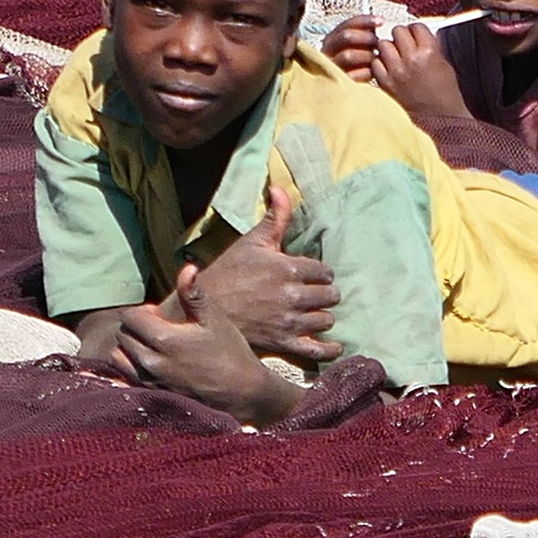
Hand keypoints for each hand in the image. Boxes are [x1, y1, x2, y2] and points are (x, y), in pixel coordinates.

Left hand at [112, 297, 299, 420]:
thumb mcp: (215, 320)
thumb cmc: (230, 352)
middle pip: (122, 336)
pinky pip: (123, 378)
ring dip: (128, 347)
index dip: (144, 311)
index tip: (161, 315)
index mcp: (165, 339)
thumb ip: (194, 295)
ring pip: (117, 357)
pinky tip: (148, 363)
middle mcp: (151, 362)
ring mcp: (150, 381)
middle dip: (135, 327)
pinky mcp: (151, 396)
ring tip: (150, 345)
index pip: (130, 317)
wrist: (241, 392)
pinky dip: (128, 366)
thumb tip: (187, 268)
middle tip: (158, 329)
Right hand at [176, 178, 337, 363]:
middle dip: (325, 294)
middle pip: (331, 295)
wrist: (202, 309)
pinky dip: (330, 349)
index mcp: (289, 268)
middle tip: (315, 295)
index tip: (313, 276)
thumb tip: (279, 187)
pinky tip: (335, 346)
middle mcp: (293, 295)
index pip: (325, 271)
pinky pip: (317, 350)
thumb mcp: (251, 242)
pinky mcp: (283, 343)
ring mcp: (289, 321)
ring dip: (323, 317)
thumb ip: (274, 216)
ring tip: (314, 314)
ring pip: (326, 320)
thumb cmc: (227, 273)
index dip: (321, 273)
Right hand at [321, 17, 381, 77]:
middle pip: (346, 36)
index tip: (381, 21)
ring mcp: (330, 66)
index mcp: (332, 39)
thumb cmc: (357, 66)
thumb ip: (366, 35)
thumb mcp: (360, 46)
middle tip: (378, 42)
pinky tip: (372, 72)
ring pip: (348, 55)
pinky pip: (352, 75)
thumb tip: (379, 22)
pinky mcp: (336, 82)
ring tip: (375, 59)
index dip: (365, 21)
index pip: (347, 24)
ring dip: (366, 55)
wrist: (347, 92)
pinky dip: (366, 72)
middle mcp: (327, 50)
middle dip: (366, 37)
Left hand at [365, 23, 470, 125]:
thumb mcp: (444, 63)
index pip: (416, 26)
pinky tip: (390, 69)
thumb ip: (431, 45)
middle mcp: (411, 59)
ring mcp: (396, 71)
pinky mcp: (385, 83)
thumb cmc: (444, 92)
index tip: (415, 34)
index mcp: (429, 52)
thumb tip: (419, 32)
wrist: (440, 118)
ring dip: (389, 48)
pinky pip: (375, 63)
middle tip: (404, 45)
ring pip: (383, 45)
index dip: (415, 30)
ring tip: (396, 57)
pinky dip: (380, 64)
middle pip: (397, 31)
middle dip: (401, 37)